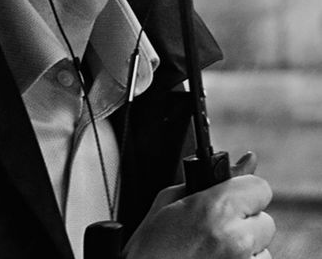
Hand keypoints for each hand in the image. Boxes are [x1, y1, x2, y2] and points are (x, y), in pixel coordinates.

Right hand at [125, 152, 275, 258]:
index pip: (259, 187)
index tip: (230, 196)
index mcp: (216, 210)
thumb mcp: (165, 205)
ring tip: (208, 250)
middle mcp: (237, 238)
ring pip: (261, 246)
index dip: (242, 190)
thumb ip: (204, 183)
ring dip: (243, 246)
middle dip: (242, 221)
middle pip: (263, 219)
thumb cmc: (147, 251)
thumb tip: (244, 162)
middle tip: (212, 228)